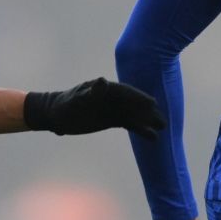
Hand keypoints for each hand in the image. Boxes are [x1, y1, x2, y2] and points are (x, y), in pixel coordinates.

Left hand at [24, 78, 164, 135]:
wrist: (57, 116)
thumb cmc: (65, 106)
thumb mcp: (77, 99)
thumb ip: (91, 92)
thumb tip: (104, 82)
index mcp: (105, 89)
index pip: (125, 93)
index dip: (138, 97)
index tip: (152, 103)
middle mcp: (113, 98)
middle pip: (134, 104)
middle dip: (148, 111)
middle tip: (163, 119)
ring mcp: (114, 108)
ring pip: (135, 114)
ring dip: (148, 121)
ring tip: (163, 128)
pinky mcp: (113, 120)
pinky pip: (130, 124)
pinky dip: (141, 129)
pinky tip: (152, 137)